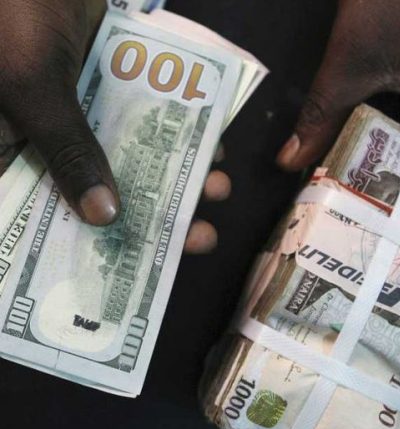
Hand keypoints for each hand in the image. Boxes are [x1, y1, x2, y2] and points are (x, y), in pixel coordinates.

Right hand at [0, 0, 227, 251]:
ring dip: (177, 175)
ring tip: (217, 190)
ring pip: (132, 159)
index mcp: (9, 152)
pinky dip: (179, 134)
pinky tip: (213, 149)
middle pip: (101, 195)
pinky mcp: (111, 88)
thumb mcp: (33, 86)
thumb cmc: (13, 15)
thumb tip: (104, 218)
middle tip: (197, 234)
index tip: (135, 270)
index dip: (89, 248)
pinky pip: (148, 122)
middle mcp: (43, 141)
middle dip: (154, 215)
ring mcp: (81, 114)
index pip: (44, 219)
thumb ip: (67, 150)